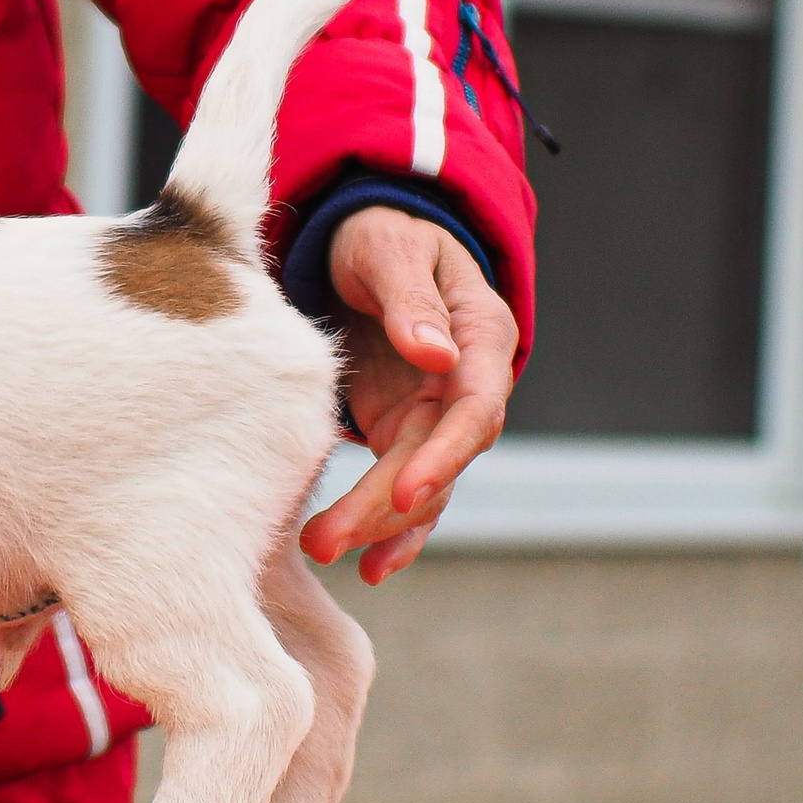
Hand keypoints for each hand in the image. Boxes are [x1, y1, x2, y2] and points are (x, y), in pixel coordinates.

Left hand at [301, 206, 517, 584]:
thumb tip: (435, 352)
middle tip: (327, 539)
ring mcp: (434, 412)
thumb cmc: (381, 235)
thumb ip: (411, 299)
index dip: (446, 453)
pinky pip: (405, 490)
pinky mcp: (401, 431)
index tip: (407, 488)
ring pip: (422, 484)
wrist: (363, 241)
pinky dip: (389, 528)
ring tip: (321, 549)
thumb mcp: (389, 249)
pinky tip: (367, 567)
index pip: (477, 408)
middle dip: (389, 504)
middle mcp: (467, 383)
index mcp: (481, 336)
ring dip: (378, 524)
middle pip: (442, 458)